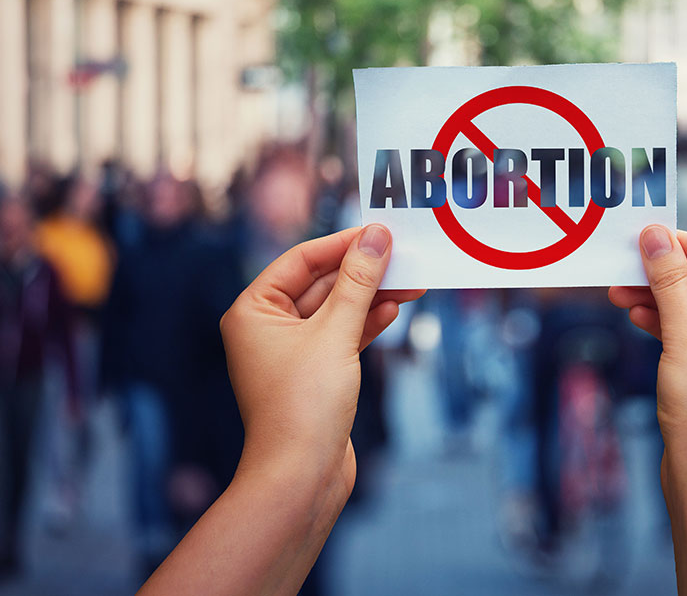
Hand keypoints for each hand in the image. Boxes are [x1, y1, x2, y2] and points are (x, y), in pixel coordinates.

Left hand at [220, 225, 422, 511]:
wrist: (301, 477)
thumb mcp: (335, 334)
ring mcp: (292, 352)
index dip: (342, 243)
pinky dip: (367, 323)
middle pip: (321, 283)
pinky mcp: (315, 374)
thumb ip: (358, 282)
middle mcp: (267, 328)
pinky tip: (393, 311)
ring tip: (412, 283)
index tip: (380, 230)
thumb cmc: (304, 404)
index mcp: (253, 311)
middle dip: (364, 271)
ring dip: (372, 296)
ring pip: (337, 310)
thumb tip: (376, 237)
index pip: (301, 260)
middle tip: (404, 256)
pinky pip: (342, 335)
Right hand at [610, 228, 686, 595]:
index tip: (646, 234)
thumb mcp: (684, 331)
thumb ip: (669, 279)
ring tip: (619, 292)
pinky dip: (665, 322)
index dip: (683, 244)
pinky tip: (636, 316)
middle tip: (626, 263)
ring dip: (659, 297)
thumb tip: (655, 235)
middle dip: (665, 273)